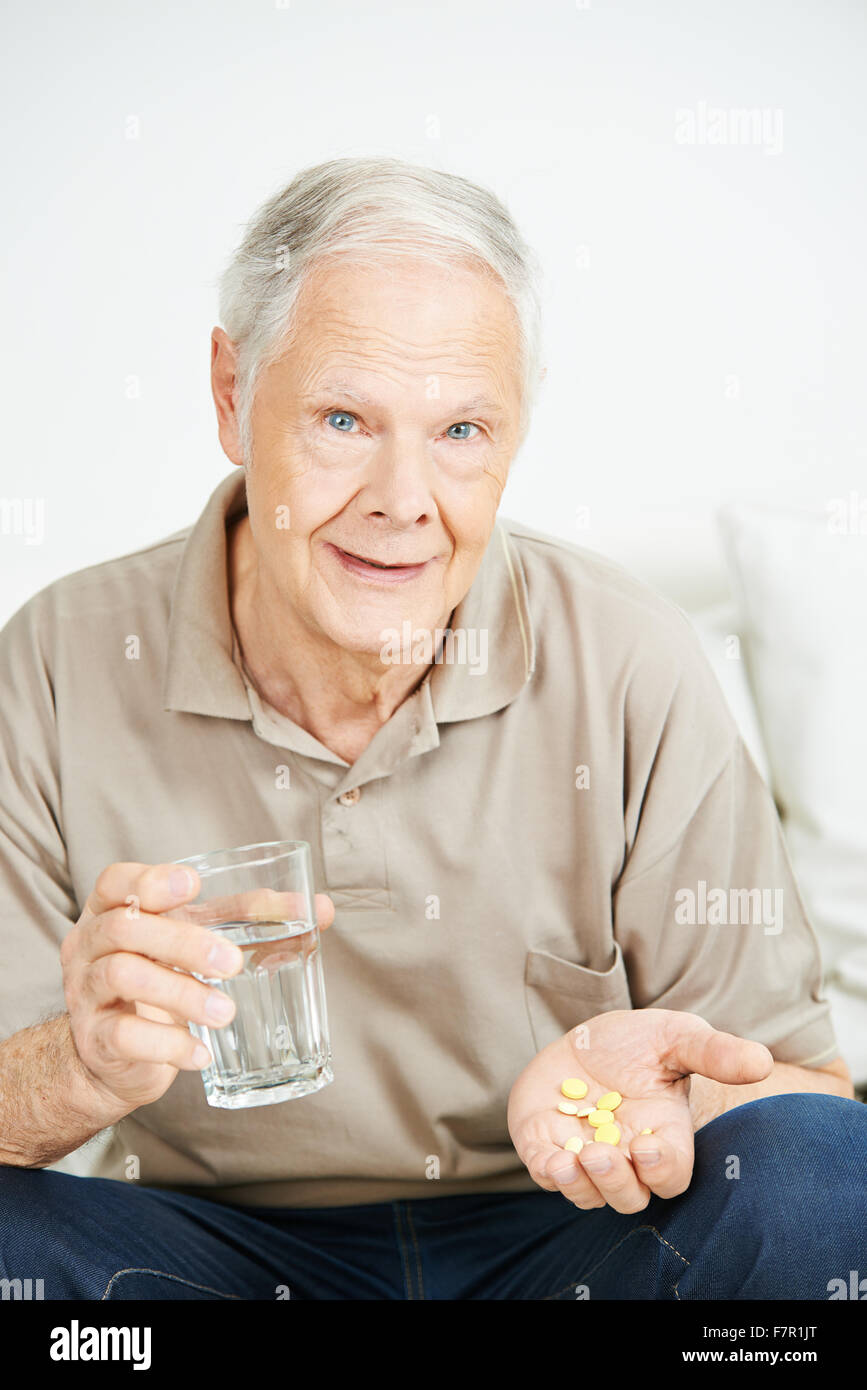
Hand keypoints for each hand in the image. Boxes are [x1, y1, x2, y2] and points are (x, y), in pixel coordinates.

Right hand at [61, 862, 334, 1118]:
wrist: (114, 1055)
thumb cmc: (160, 977)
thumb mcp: (196, 939)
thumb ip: (250, 918)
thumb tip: (321, 907)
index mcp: (112, 911)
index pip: (115, 882)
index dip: (151, 880)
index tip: (193, 885)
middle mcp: (89, 945)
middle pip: (125, 928)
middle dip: (183, 942)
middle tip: (233, 964)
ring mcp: (85, 992)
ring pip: (122, 976)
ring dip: (181, 994)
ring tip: (226, 1013)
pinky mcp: (95, 1039)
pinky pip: (123, 1035)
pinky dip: (167, 1045)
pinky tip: (201, 1053)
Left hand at [507, 1008, 772, 1212]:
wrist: (590, 1040)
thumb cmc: (642, 1043)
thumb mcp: (678, 1036)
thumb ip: (714, 1052)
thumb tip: (761, 1060)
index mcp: (665, 1137)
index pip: (672, 1174)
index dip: (661, 1170)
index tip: (646, 1146)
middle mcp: (628, 1158)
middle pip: (630, 1196)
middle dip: (616, 1182)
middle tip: (601, 1154)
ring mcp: (587, 1158)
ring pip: (589, 1195)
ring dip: (579, 1185)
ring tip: (569, 1160)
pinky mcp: (548, 1149)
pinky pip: (548, 1176)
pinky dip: (547, 1174)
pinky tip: (548, 1159)